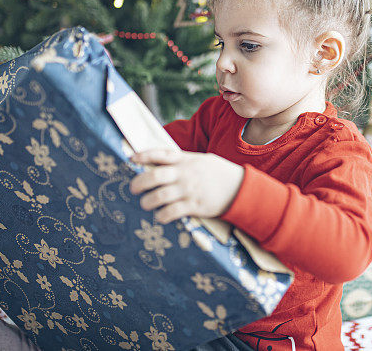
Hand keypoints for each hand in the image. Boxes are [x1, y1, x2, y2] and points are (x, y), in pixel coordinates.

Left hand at [129, 148, 244, 223]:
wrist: (240, 188)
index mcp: (186, 160)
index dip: (144, 155)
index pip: (161, 154)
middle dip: (139, 183)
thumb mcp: (202, 160)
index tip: (131, 159)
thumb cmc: (219, 173)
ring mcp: (189, 190)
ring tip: (145, 204)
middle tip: (133, 188)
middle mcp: (185, 174)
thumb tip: (162, 163)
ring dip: (147, 202)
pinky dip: (162, 215)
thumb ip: (183, 161)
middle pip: (154, 176)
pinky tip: (160, 216)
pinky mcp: (194, 206)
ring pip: (159, 196)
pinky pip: (172, 212)